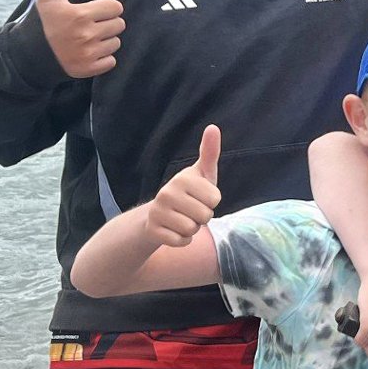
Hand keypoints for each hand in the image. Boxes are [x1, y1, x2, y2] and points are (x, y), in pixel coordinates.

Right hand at [36, 0, 124, 77]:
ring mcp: (88, 53)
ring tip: (88, 39)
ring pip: (116, 43)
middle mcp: (85, 35)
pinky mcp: (89, 69)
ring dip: (106, 41)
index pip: (116, 7)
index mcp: (80, 15)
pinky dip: (103, 58)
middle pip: (119, 25)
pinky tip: (88, 53)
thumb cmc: (44, 22)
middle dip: (108, 24)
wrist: (31, 55)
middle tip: (91, 26)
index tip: (94, 11)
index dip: (107, 8)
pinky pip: (112, 61)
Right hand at [145, 125, 221, 246]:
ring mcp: (158, 212)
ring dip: (192, 229)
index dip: (211, 202)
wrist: (157, 216)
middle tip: (190, 211)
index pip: (215, 199)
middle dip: (202, 217)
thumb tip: (213, 127)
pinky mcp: (153, 230)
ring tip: (182, 220)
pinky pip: (181, 241)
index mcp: (183, 178)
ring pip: (192, 230)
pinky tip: (174, 231)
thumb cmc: (189, 193)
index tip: (200, 197)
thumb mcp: (202, 174)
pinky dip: (182, 240)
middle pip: (205, 216)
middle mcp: (167, 192)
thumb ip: (210, 152)